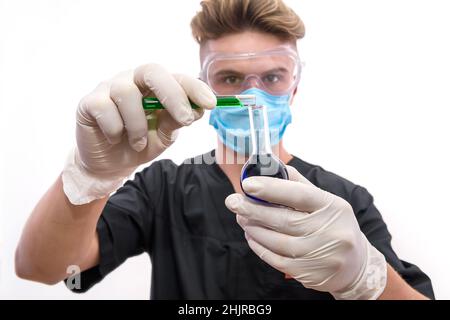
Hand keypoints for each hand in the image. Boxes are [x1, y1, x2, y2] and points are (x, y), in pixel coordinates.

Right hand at [62, 64, 215, 203]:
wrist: (110, 165)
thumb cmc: (140, 144)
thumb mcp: (164, 135)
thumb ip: (176, 121)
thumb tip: (196, 110)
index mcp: (155, 87)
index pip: (176, 77)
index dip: (194, 87)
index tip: (211, 104)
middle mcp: (133, 81)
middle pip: (151, 71)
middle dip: (172, 94)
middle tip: (185, 119)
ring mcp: (109, 88)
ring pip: (126, 93)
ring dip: (137, 124)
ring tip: (138, 143)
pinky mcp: (89, 102)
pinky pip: (104, 108)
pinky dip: (115, 129)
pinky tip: (116, 139)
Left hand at [225, 166, 386, 299]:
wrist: (355, 265)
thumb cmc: (335, 226)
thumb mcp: (326, 202)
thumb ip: (299, 185)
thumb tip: (270, 168)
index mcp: (333, 207)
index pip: (300, 195)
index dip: (272, 189)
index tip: (248, 184)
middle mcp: (329, 232)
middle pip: (284, 219)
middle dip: (253, 209)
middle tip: (233, 201)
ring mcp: (319, 255)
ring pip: (277, 241)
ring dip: (253, 228)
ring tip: (241, 217)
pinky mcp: (308, 273)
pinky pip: (276, 259)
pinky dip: (259, 247)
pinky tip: (251, 236)